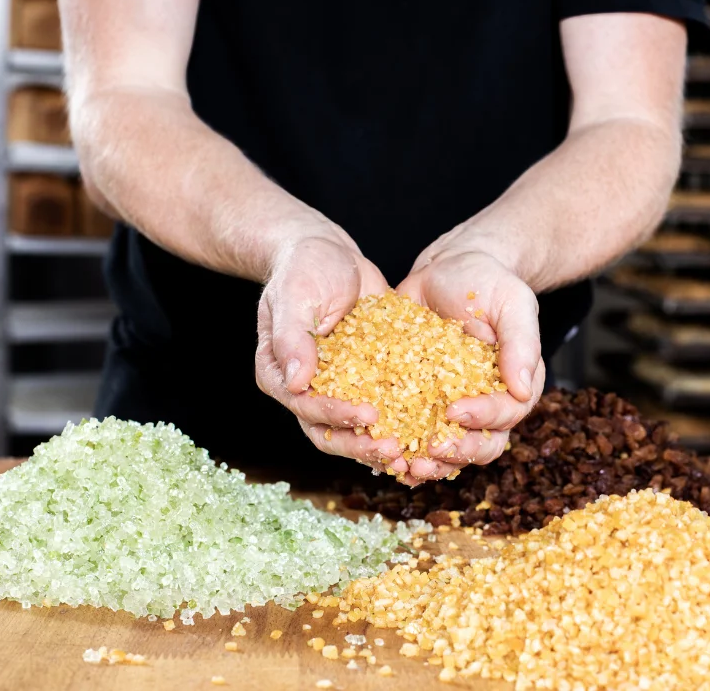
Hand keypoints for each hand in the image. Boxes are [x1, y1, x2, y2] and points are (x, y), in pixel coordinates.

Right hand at [255, 233, 410, 474]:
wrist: (329, 254)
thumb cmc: (303, 268)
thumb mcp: (294, 296)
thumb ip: (292, 338)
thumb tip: (298, 383)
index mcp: (280, 375)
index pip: (306, 408)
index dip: (336, 416)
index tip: (368, 416)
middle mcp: (305, 391)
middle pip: (330, 432)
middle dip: (362, 445)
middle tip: (396, 450)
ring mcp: (337, 389)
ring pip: (357, 430)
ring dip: (383, 445)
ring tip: (414, 455)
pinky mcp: (366, 381)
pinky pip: (384, 409)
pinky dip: (403, 424)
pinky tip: (429, 433)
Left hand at [396, 248, 544, 481]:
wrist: (448, 268)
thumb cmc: (487, 281)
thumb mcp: (512, 302)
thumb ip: (521, 343)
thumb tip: (524, 388)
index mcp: (516, 384)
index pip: (506, 415)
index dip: (483, 419)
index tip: (455, 411)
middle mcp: (488, 403)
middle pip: (482, 445)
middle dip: (457, 453)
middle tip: (429, 451)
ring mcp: (453, 407)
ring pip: (449, 451)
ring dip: (430, 464)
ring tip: (406, 465)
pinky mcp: (421, 402)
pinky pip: (415, 435)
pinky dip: (402, 450)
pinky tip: (383, 456)